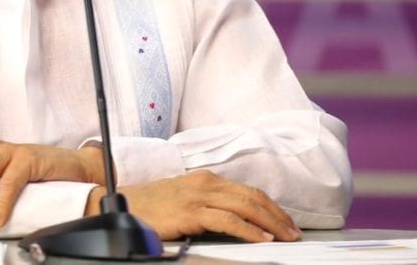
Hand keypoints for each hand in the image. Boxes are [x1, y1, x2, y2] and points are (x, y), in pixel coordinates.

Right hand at [85, 170, 300, 242]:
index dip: (270, 207)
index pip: (247, 191)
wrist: (122, 204)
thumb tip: (238, 220)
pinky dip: (248, 229)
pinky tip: (261, 238)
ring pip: (244, 206)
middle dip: (277, 215)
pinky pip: (227, 220)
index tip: (285, 222)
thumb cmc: (152, 205)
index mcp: (205, 179)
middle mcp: (204, 183)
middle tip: (294, 233)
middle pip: (251, 197)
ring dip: (270, 222)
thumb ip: (208, 203)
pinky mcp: (190, 212)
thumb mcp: (184, 198)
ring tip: (285, 237)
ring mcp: (197, 196)